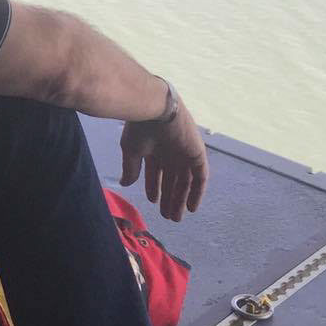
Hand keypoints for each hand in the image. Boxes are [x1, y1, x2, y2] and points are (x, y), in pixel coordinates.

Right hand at [119, 96, 208, 221]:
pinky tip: (191, 207)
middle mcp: (171, 152)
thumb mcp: (131, 150)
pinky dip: (196, 192)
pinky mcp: (198, 155)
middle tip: (167, 217)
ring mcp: (185, 153)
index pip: (156, 172)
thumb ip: (131, 168)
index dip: (154, 186)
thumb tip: (125, 184)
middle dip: (169, 198)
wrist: (155, 109)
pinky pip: (200, 177)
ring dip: (181, 199)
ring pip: (185, 181)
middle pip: (172, 179)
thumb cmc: (140, 128)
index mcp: (154, 148)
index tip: (153, 201)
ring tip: (176, 217)